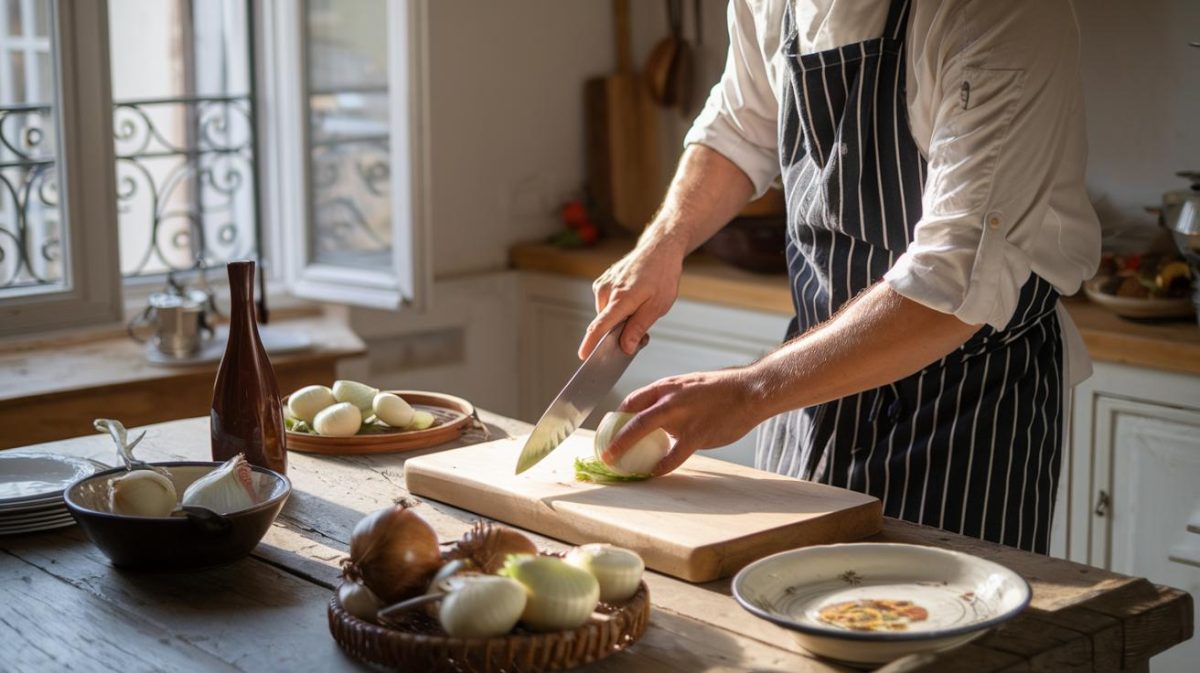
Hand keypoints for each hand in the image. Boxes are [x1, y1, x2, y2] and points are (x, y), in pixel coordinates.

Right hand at [579, 240, 684, 358]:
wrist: (659, 250)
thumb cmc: (662, 276)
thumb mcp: (657, 306)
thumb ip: (638, 328)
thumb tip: (625, 347)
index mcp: (621, 298)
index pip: (600, 326)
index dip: (590, 343)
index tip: (583, 356)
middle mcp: (606, 291)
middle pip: (604, 324)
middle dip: (619, 334)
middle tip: (643, 332)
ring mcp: (603, 285)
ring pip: (606, 315)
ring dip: (620, 320)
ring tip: (640, 307)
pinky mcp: (602, 282)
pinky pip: (606, 304)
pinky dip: (617, 308)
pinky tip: (633, 299)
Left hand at [601, 368, 763, 475]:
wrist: (750, 391)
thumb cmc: (722, 390)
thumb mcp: (690, 386)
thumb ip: (672, 400)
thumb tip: (660, 416)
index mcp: (667, 386)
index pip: (632, 400)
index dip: (617, 417)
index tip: (611, 430)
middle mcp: (668, 398)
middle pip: (630, 417)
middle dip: (613, 437)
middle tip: (605, 454)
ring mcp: (680, 416)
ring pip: (643, 432)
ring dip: (626, 449)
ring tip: (618, 464)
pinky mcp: (696, 434)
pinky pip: (672, 455)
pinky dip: (661, 467)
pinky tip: (655, 473)